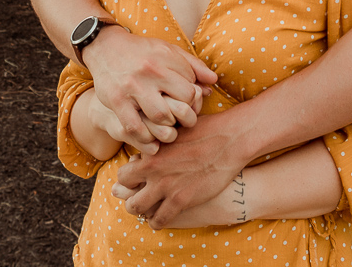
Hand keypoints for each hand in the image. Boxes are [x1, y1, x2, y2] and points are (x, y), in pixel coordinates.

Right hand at [85, 28, 216, 152]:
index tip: (186, 100)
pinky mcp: (116, 101)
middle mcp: (149, 72)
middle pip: (180, 102)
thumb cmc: (143, 51)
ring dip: (167, 128)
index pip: (190, 86)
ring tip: (167, 128)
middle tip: (182, 120)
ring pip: (160, 117)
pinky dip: (145, 137)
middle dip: (185, 115)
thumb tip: (213, 81)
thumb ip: (192, 65)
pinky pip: (135, 127)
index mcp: (164, 58)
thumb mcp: (168, 50)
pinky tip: (149, 136)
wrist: (106, 47)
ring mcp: (131, 87)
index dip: (192, 97)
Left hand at [112, 109, 250, 227]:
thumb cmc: (204, 130)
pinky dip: (157, 221)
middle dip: (131, 197)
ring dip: (142, 211)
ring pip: (137, 209)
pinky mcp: (181, 200)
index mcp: (150, 153)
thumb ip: (158, 142)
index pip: (123, 175)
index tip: (138, 182)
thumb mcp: (175, 131)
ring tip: (149, 209)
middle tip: (141, 198)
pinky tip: (162, 217)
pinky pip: (159, 220)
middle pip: (126, 194)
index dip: (130, 180)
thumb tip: (148, 148)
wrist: (228, 140)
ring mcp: (166, 187)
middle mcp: (153, 171)